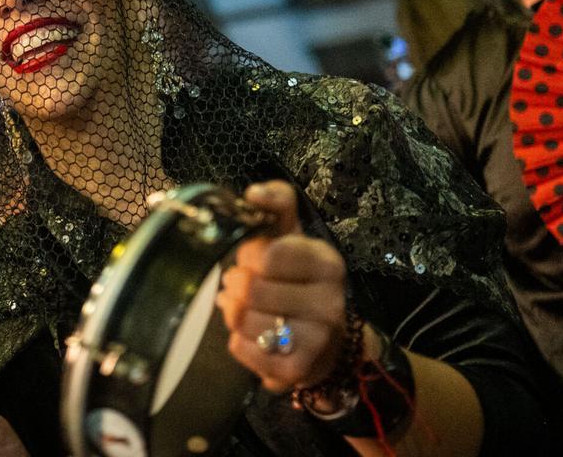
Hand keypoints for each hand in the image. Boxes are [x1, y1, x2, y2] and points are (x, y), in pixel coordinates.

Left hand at [214, 181, 348, 393]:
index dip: (248, 255)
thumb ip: (277, 203)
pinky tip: (251, 334)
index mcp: (327, 263)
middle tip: (239, 285)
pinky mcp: (298, 370)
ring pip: (244, 320)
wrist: (327, 339)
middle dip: (236, 285)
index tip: (252, 258)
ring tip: (242, 308)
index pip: (268, 254)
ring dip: (233, 313)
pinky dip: (237, 340)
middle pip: (252, 289)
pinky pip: (243, 349)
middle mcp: (330, 301)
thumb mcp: (293, 236)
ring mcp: (317, 339)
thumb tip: (252, 193)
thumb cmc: (299, 278)